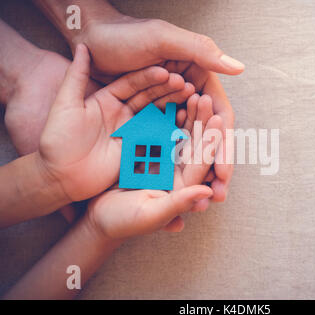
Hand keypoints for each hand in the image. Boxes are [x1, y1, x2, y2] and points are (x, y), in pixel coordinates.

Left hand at [37, 44, 194, 202]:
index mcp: (107, 99)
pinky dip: (171, 129)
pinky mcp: (137, 149)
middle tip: (185, 84)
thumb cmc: (57, 140)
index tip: (165, 71)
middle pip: (149, 98)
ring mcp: (132, 131)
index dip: (149, 77)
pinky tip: (185, 121)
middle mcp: (123, 113)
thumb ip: (76, 76)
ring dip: (172, 107)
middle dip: (167, 90)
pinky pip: (157, 137)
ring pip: (156, 115)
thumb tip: (82, 45)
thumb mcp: (65, 104)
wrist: (60, 176)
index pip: (132, 83)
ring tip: (191, 99)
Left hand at [70, 14, 240, 201]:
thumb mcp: (163, 39)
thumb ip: (201, 52)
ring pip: (189, 145)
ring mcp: (167, 110)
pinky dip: (173, 165)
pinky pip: (165, 144)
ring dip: (199, 172)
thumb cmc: (125, 35)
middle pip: (208, 136)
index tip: (225, 173)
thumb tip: (240, 68)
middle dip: (216, 167)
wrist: (90, 40)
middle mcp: (187, 97)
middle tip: (220, 195)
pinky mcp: (148, 119)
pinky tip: (177, 187)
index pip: (219, 116)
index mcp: (199, 78)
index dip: (225, 146)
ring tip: (202, 201)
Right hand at [87, 94, 222, 238]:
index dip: (208, 142)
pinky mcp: (145, 151)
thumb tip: (207, 193)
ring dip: (184, 114)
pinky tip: (167, 96)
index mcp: (182, 186)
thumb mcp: (150, 214)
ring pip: (177, 133)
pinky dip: (162, 114)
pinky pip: (157, 130)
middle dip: (199, 122)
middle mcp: (176, 171)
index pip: (199, 163)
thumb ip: (177, 204)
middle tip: (205, 98)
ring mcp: (161, 160)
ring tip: (190, 91)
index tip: (216, 120)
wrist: (97, 217)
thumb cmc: (123, 222)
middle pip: (191, 144)